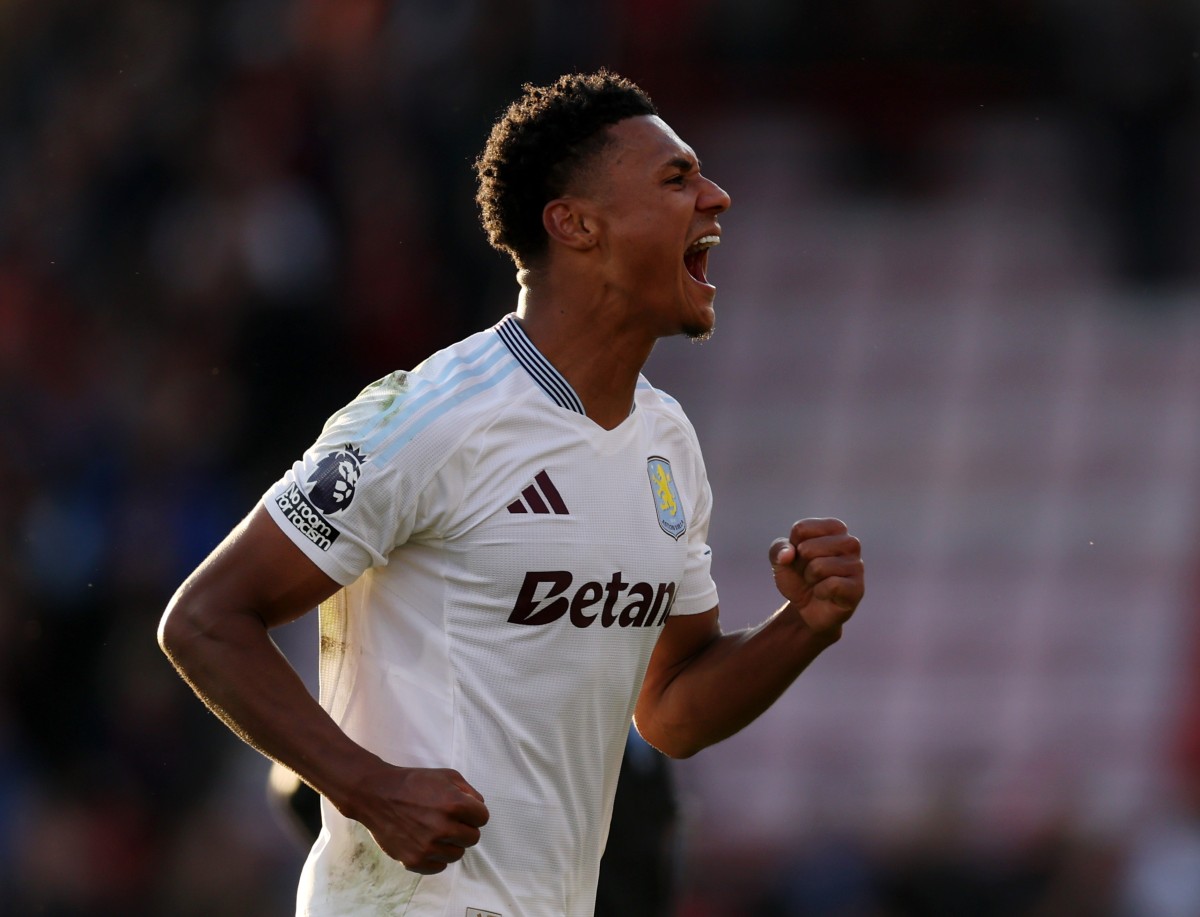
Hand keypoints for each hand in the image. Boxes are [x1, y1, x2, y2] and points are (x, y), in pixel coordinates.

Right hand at [343, 764, 489, 874]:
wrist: (377, 795)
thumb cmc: (414, 782)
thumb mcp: (447, 775)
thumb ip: (469, 791)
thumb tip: (479, 808)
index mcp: (454, 804)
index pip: (483, 818)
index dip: (473, 813)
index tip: (461, 810)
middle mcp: (443, 828)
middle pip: (473, 838)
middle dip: (464, 828)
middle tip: (448, 820)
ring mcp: (428, 847)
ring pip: (457, 854)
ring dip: (450, 844)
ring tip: (435, 831)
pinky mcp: (414, 861)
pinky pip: (439, 867)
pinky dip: (435, 857)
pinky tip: (426, 842)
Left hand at [769, 518, 863, 634]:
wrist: (807, 609)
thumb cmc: (798, 577)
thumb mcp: (781, 560)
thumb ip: (778, 549)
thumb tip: (788, 554)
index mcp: (834, 528)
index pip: (801, 529)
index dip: (793, 547)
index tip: (801, 557)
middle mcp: (850, 543)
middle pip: (807, 548)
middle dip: (800, 565)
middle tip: (809, 574)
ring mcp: (856, 565)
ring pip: (818, 567)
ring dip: (810, 579)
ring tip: (817, 583)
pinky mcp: (857, 588)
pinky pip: (831, 585)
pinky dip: (820, 592)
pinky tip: (825, 594)